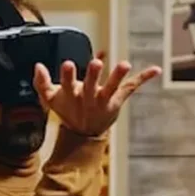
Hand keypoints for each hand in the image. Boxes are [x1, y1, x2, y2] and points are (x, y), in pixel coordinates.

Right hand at [33, 56, 160, 137]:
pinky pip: (131, 87)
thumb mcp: (50, 99)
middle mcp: (89, 97)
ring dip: (118, 76)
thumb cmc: (67, 109)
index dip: (68, 75)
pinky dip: (144, 78)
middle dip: (93, 75)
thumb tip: (38, 65)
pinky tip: (156, 69)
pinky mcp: (117, 100)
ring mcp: (104, 99)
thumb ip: (42, 83)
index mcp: (72, 95)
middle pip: (91, 86)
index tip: (68, 64)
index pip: (68, 84)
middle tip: (95, 63)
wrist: (84, 132)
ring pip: (112, 87)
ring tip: (125, 64)